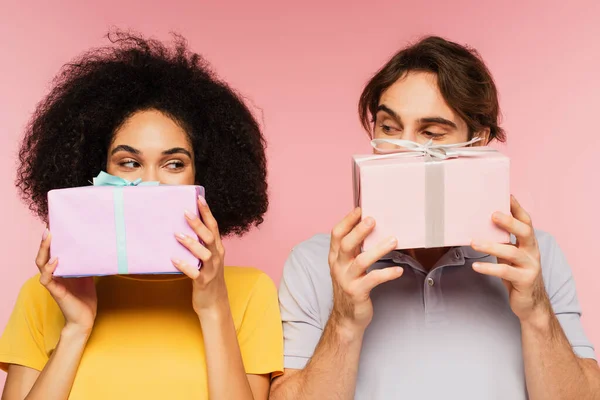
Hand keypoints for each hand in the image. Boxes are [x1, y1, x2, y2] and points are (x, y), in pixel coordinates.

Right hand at [36, 229, 96, 334]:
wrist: (85, 318)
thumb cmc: (86, 297)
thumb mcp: (88, 275)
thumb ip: (87, 262)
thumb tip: (96, 247)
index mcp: (60, 269)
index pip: (51, 252)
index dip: (51, 240)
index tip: (54, 225)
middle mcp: (54, 274)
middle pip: (43, 255)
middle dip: (45, 242)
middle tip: (49, 228)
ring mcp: (53, 282)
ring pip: (41, 264)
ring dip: (44, 251)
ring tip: (49, 238)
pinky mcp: (56, 291)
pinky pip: (47, 279)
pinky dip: (49, 269)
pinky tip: (55, 260)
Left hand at [172, 195, 227, 315]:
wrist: (214, 303)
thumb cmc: (207, 277)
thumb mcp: (207, 259)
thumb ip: (200, 244)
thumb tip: (181, 227)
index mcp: (218, 248)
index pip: (214, 226)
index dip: (207, 212)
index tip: (199, 198)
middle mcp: (217, 256)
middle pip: (210, 236)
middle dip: (198, 224)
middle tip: (185, 212)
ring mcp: (212, 270)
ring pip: (204, 253)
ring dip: (191, 243)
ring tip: (177, 235)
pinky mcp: (204, 282)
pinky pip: (195, 272)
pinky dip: (184, 265)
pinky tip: (174, 260)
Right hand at [328, 208, 402, 332]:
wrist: (346, 318)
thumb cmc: (351, 287)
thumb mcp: (347, 267)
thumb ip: (354, 250)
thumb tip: (370, 228)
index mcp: (335, 258)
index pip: (336, 235)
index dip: (346, 221)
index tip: (359, 210)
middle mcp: (338, 267)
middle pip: (346, 245)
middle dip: (359, 231)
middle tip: (373, 220)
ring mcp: (347, 280)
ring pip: (361, 261)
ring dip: (379, 249)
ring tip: (393, 240)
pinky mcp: (357, 293)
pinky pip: (373, 280)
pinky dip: (387, 273)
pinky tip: (399, 270)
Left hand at [471, 195, 549, 323]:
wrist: (531, 303)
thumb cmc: (516, 275)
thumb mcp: (509, 256)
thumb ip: (502, 242)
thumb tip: (480, 226)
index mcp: (528, 243)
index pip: (526, 221)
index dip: (517, 208)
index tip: (507, 195)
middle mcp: (532, 252)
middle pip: (525, 232)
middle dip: (509, 222)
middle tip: (492, 215)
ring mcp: (530, 266)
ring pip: (512, 252)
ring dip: (491, 246)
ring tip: (473, 242)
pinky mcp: (525, 280)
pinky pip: (506, 272)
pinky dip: (489, 268)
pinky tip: (476, 266)